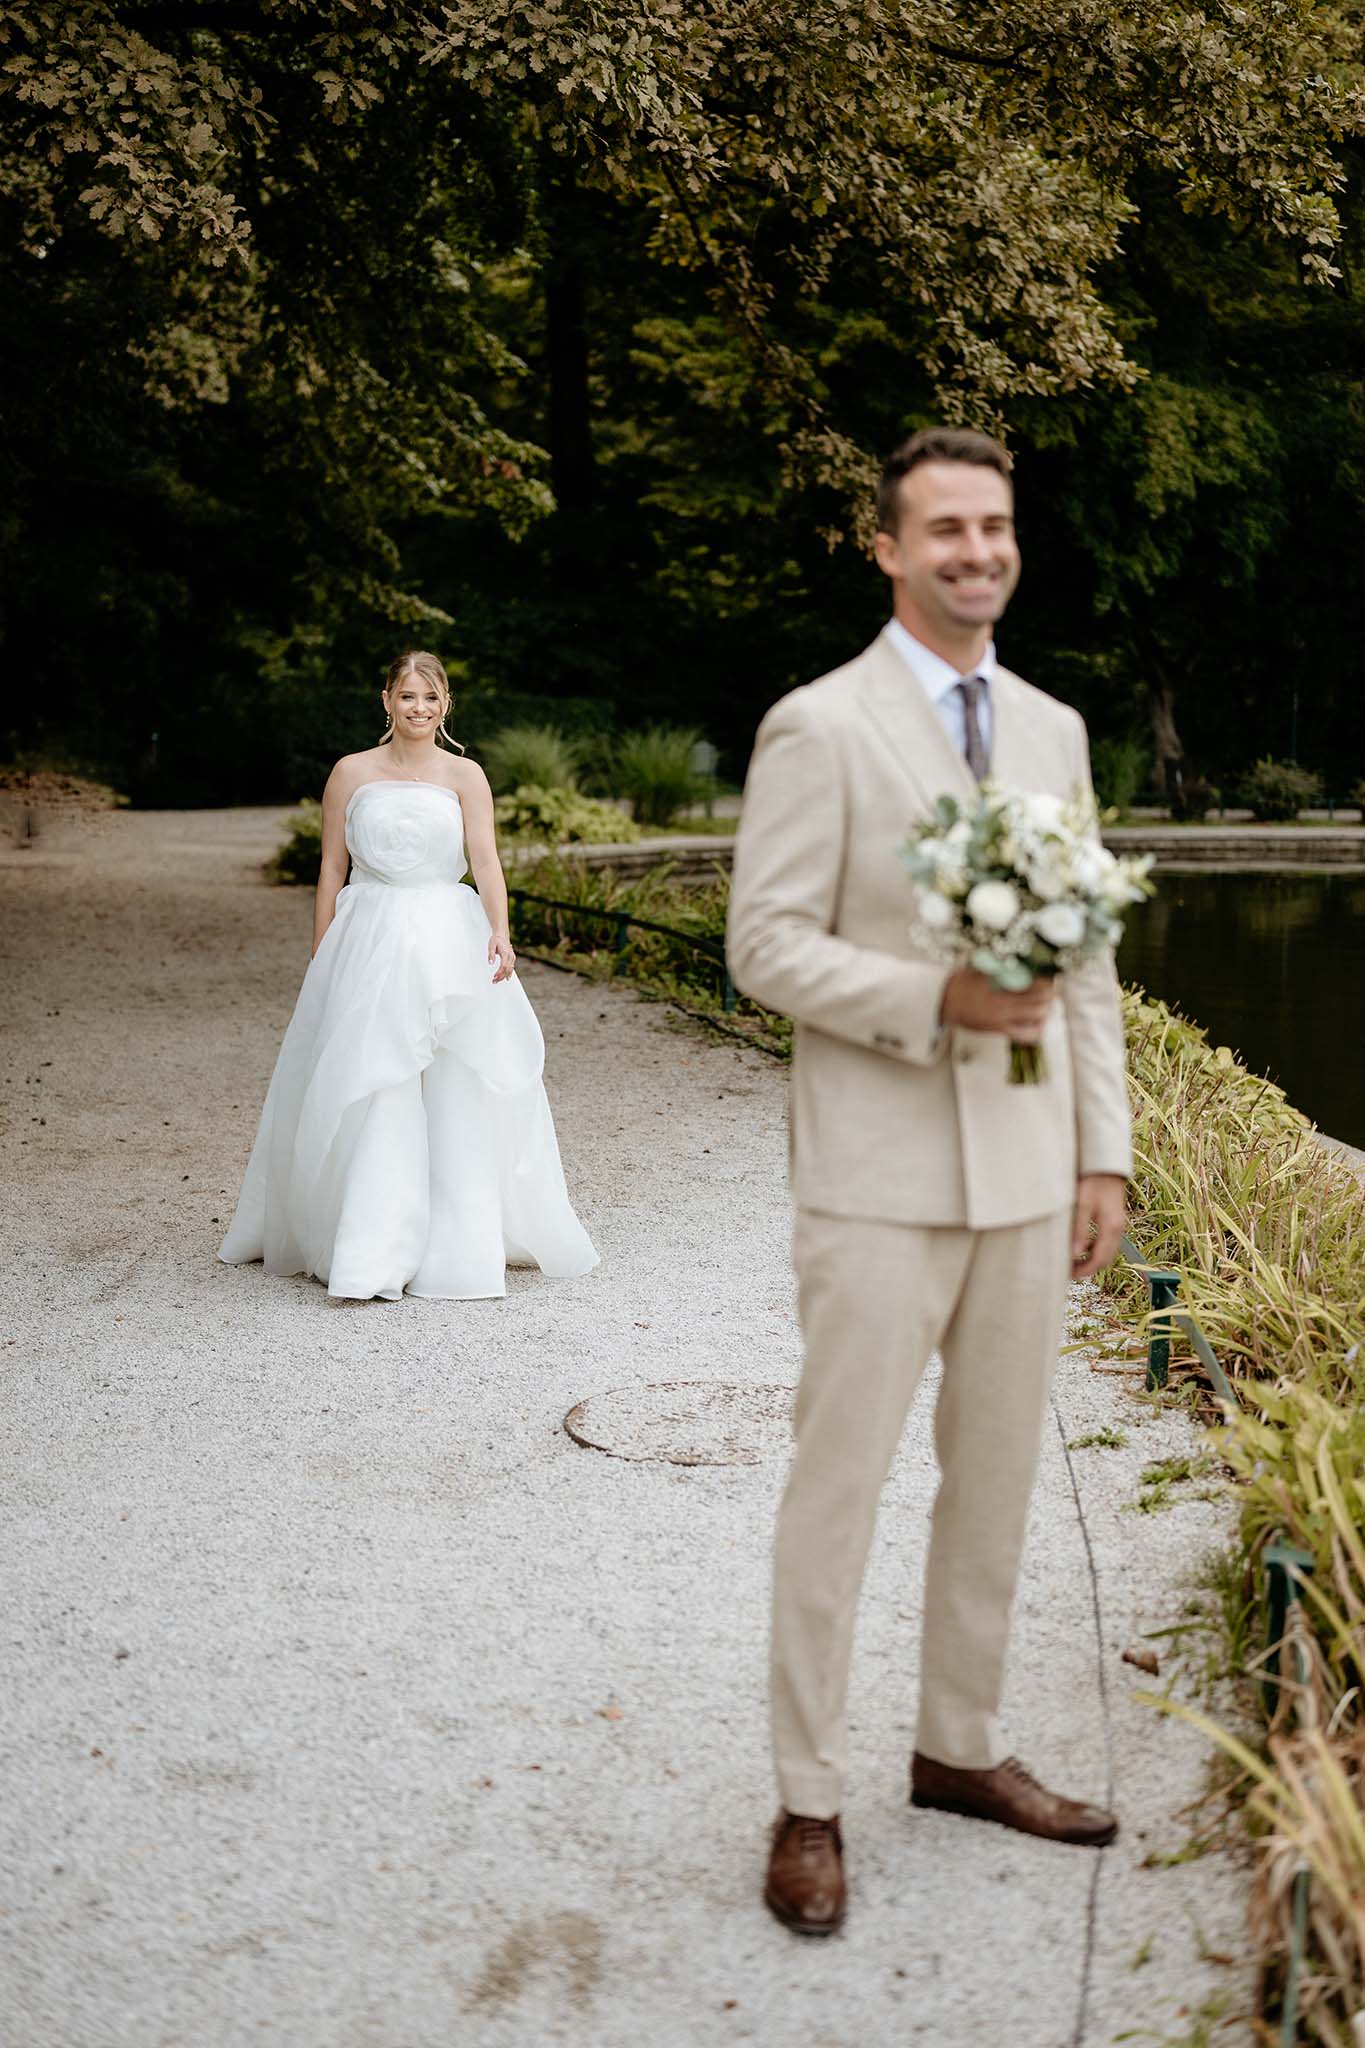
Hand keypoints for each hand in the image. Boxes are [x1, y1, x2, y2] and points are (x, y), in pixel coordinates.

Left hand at [488, 931, 516, 982]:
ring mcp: (512, 957)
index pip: (503, 966)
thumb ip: (491, 955)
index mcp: (505, 953)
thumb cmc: (496, 940)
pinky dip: (509, 973)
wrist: (502, 934)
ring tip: (497, 980)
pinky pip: (512, 967)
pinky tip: (506, 978)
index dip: (499, 973)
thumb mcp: (491, 946)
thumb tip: (490, 963)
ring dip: (504, 976)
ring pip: (510, 969)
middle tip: (494, 981)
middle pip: (507, 970)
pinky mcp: (512, 958)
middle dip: (501, 977)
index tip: (494, 977)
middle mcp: (510, 956)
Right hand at [940, 966, 1055, 1042]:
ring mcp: (1002, 1019)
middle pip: (1039, 1002)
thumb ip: (1001, 968)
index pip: (1033, 985)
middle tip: (1052, 990)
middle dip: (1050, 996)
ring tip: (1047, 1005)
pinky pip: (1024, 1035)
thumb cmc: (961, 984)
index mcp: (1000, 987)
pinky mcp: (998, 1030)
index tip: (1049, 978)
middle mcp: (1004, 1004)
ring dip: (1045, 1011)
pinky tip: (1038, 1024)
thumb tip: (1019, 963)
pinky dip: (1035, 1030)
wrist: (943, 1002)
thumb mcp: (981, 970)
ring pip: (1035, 1018)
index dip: (1045, 982)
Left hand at [1071, 1174, 1126, 1278]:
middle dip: (1088, 1267)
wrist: (1106, 1167)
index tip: (1069, 1274)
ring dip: (1091, 1259)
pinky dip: (1095, 1248)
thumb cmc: (1093, 1181)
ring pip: (1107, 1251)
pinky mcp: (1114, 1221)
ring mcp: (1118, 1226)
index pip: (1100, 1259)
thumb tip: (1074, 1253)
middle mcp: (1118, 1229)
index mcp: (1111, 1227)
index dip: (1085, 1270)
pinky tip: (1081, 1244)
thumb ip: (1079, 1229)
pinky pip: (1107, 1242)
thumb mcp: (1082, 1204)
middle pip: (1105, 1259)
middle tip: (1068, 1270)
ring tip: (1072, 1259)